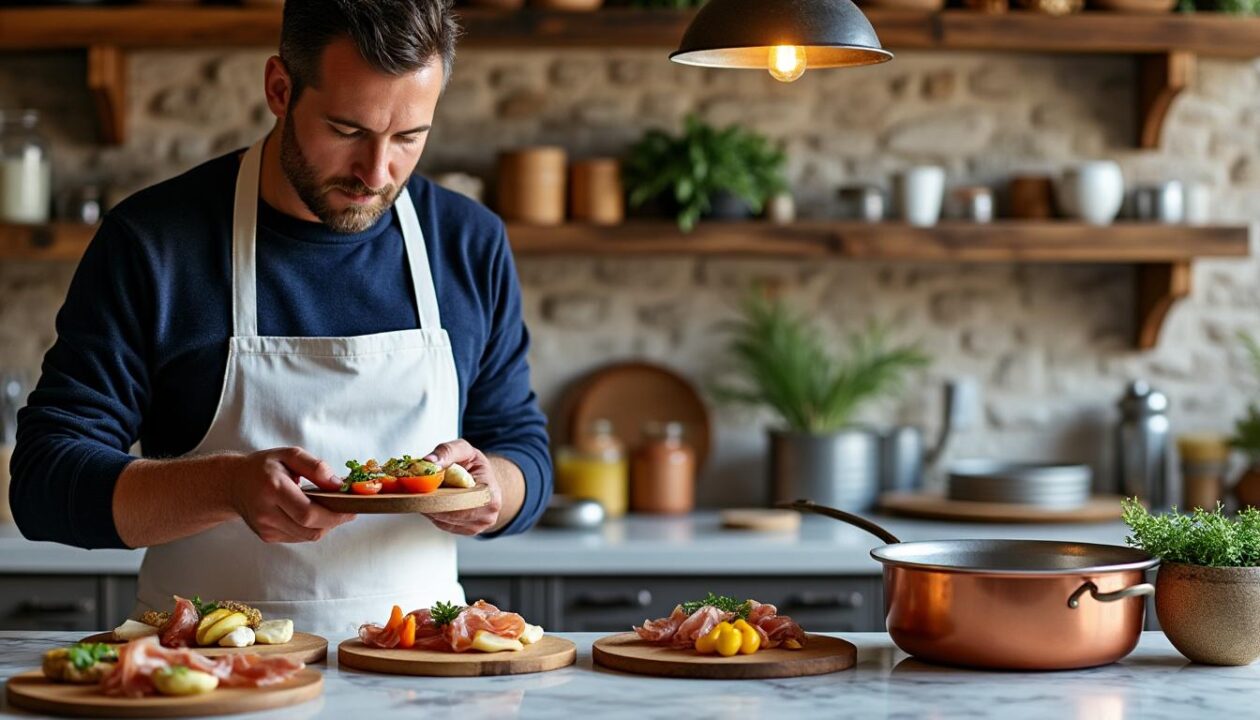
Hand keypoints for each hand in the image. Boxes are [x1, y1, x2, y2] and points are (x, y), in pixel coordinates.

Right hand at [228, 447, 354, 542]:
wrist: (232, 483)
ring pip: (307, 536)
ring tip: (329, 509)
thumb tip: (338, 485)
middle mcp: (267, 512)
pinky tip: (311, 514)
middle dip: (334, 522)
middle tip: (347, 510)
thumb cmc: (263, 467)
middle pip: (310, 529)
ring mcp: (265, 528)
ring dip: (324, 526)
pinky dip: (310, 528)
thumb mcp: (289, 455)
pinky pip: (298, 537)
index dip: (334, 515)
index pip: (308, 513)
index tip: (351, 509)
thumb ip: (315, 467)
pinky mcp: (267, 536)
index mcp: (273, 489)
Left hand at [422, 439, 502, 535]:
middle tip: (417, 490)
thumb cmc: (475, 465)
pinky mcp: (468, 530)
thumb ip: (447, 451)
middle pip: (449, 514)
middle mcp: (488, 513)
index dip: (438, 496)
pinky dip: (434, 513)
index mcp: (490, 493)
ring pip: (443, 520)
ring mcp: (479, 525)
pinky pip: (443, 524)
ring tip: (428, 492)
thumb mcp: (464, 449)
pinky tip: (435, 500)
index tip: (422, 488)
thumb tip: (430, 462)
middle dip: (430, 502)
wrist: (485, 480)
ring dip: (430, 507)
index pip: (459, 501)